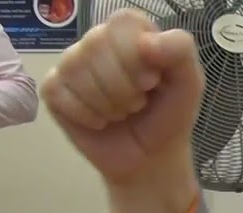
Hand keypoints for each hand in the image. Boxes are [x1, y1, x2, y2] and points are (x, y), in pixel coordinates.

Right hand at [40, 9, 203, 187]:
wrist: (150, 158)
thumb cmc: (168, 117)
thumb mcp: (189, 84)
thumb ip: (180, 51)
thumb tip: (147, 42)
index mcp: (131, 32)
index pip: (122, 23)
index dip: (135, 56)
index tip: (151, 82)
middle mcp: (98, 41)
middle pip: (96, 45)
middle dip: (123, 87)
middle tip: (137, 103)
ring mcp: (71, 63)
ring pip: (76, 70)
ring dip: (108, 105)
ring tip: (121, 113)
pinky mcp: (54, 89)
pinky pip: (59, 93)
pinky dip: (87, 116)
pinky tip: (100, 121)